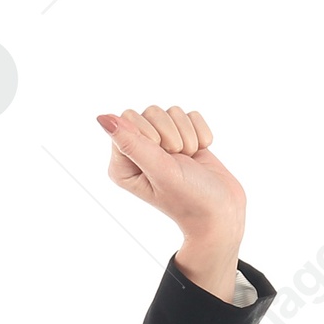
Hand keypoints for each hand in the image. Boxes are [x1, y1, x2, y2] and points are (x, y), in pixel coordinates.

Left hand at [95, 105, 244, 242]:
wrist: (221, 211)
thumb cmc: (189, 199)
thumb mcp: (158, 170)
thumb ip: (131, 142)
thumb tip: (102, 118)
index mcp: (121, 165)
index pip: (128, 119)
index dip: (150, 133)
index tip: (162, 158)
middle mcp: (137, 153)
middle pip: (151, 112)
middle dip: (171, 135)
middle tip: (177, 162)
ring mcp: (160, 145)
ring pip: (172, 112)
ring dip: (187, 136)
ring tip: (188, 162)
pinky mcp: (182, 138)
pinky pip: (190, 115)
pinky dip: (200, 133)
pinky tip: (199, 155)